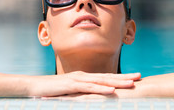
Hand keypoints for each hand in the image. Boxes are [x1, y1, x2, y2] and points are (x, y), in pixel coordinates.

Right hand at [25, 71, 140, 96]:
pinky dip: (101, 89)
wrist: (33, 86)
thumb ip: (81, 93)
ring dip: (117, 82)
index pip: (106, 77)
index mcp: (84, 78)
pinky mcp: (71, 85)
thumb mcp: (69, 93)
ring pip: (101, 81)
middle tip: (139, 76)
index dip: (120, 77)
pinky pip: (89, 88)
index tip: (134, 78)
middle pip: (107, 77)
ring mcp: (78, 80)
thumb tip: (92, 98)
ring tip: (131, 84)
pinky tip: (112, 91)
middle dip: (124, 77)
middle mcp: (83, 76)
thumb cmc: (51, 90)